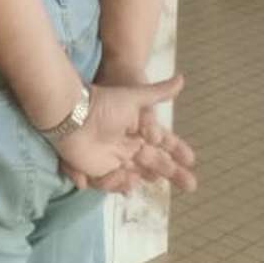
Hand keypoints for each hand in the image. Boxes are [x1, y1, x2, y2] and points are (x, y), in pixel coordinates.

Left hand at [57, 71, 198, 194]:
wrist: (71, 115)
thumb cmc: (103, 104)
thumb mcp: (134, 97)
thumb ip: (158, 92)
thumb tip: (183, 79)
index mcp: (139, 131)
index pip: (164, 144)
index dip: (178, 152)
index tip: (192, 160)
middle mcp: (128, 146)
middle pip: (156, 164)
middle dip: (174, 174)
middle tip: (192, 185)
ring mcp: (113, 159)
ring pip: (135, 176)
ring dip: (140, 179)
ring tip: (137, 178)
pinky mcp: (98, 170)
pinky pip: (112, 183)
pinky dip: (117, 183)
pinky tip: (120, 180)